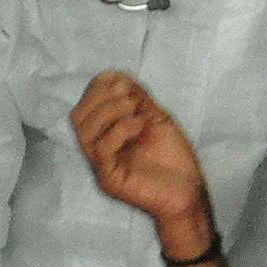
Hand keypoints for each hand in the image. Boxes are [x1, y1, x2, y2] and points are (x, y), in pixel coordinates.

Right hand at [72, 72, 209, 240]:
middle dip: (100, 97)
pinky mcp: (108, 179)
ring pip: (84, 131)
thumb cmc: (173, 158)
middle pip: (78, 116)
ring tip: (134, 110)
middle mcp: (98, 149)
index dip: (97, 87)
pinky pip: (100, 149)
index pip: (85, 106)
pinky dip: (118, 130)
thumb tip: (119, 76)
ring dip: (109, 111)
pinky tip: (138, 127)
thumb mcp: (155, 118)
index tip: (121, 79)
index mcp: (105, 134)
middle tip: (128, 94)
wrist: (188, 190)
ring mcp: (100, 165)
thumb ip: (137, 99)